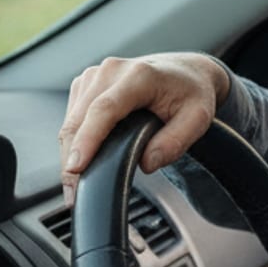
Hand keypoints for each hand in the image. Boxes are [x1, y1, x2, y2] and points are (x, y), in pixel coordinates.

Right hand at [58, 53, 230, 205]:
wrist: (185, 71)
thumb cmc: (190, 93)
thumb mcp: (198, 119)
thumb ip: (175, 142)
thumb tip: (147, 164)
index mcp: (139, 76)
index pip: (104, 110)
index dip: (87, 140)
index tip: (76, 167)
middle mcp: (111, 71)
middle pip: (79, 119)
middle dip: (70, 159)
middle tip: (73, 195)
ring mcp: (95, 76)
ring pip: (70, 121)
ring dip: (69, 153)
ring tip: (76, 185)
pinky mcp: (86, 84)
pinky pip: (72, 118)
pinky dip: (73, 141)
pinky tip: (84, 159)